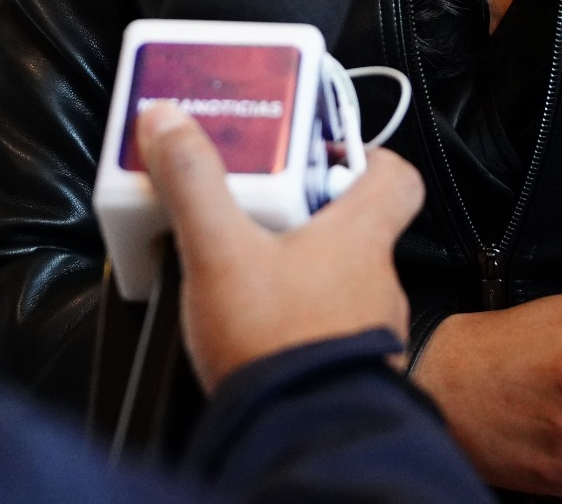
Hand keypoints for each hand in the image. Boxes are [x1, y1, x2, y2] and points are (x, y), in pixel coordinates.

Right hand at [135, 102, 423, 390]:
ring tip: (235, 272)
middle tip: (250, 209)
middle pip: (347, 225)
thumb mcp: (219, 250)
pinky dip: (290, 322)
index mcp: (360, 235)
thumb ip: (192, 182)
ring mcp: (366, 328)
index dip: (361, 154)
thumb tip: (168, 123)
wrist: (300, 439)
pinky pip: (321, 330)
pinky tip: (248, 330)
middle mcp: (374, 280)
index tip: (316, 149)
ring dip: (291, 271)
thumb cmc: (280, 347)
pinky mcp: (345, 368)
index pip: (393, 175)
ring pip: (333, 281)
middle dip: (298, 214)